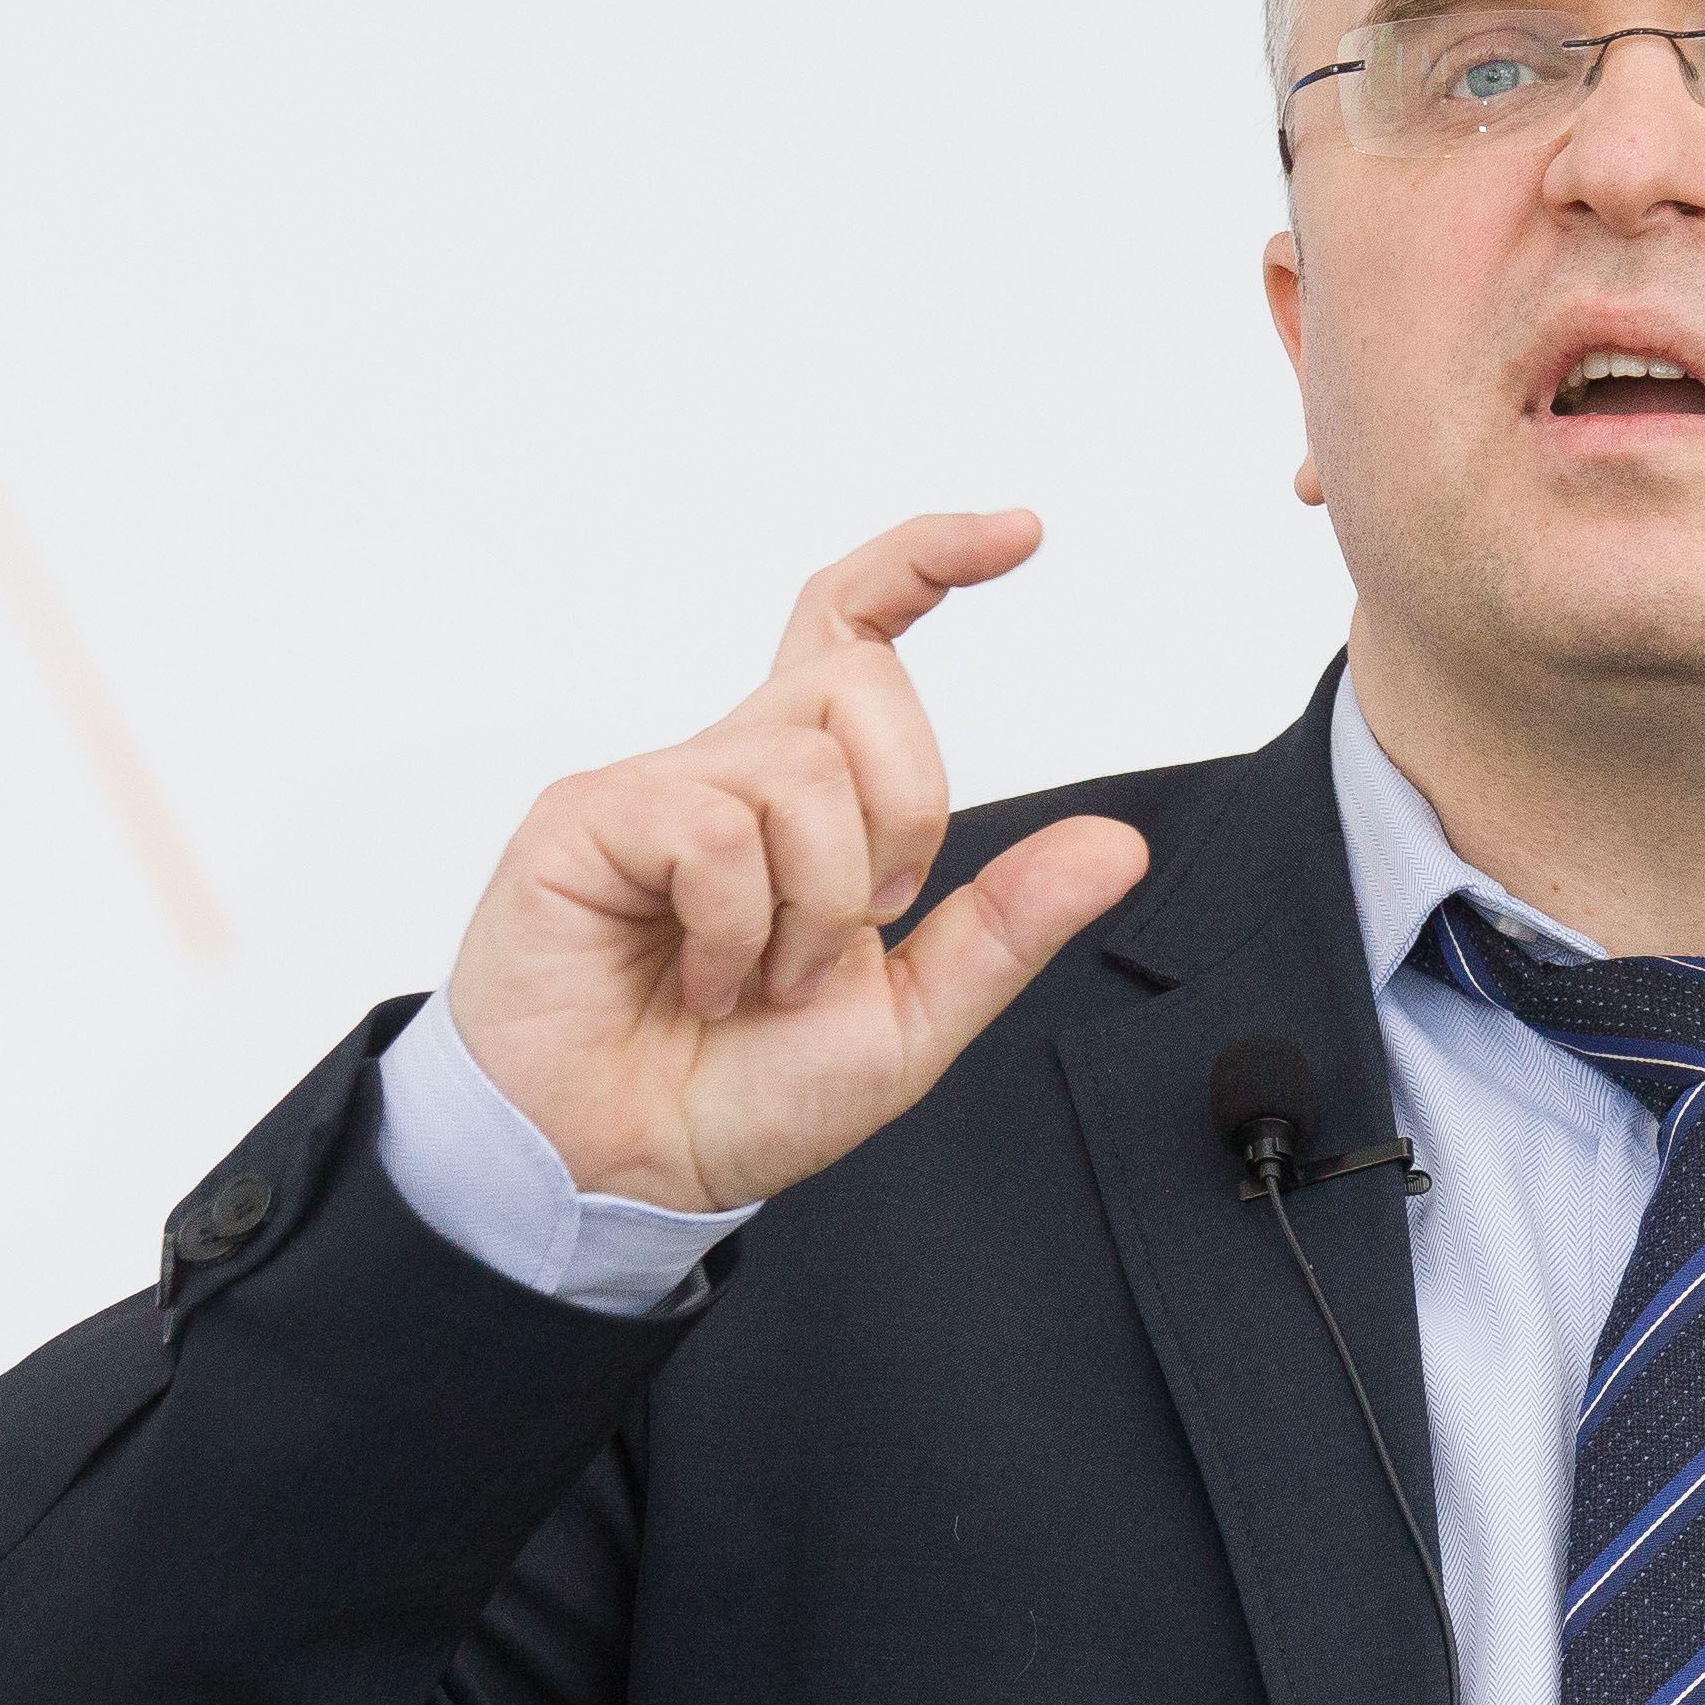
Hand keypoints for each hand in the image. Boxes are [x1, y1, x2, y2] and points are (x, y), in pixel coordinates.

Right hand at [445, 511, 1148, 1213]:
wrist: (617, 1170)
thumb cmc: (732, 1094)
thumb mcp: (910, 1021)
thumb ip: (1006, 927)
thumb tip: (1116, 848)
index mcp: (801, 799)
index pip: (857, 631)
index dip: (928, 562)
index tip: (1016, 535)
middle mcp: (729, 770)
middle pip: (859, 683)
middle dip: (904, 815)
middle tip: (855, 927)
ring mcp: (654, 789)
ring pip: (799, 766)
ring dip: (815, 904)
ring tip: (760, 980)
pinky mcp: (588, 820)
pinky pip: (713, 828)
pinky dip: (736, 927)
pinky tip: (702, 978)